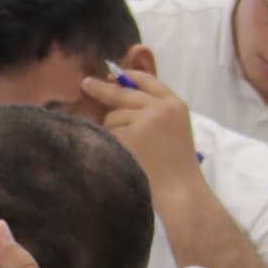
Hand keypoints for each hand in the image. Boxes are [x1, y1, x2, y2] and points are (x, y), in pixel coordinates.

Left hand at [81, 58, 198, 191]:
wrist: (181, 192)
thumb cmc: (177, 166)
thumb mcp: (174, 128)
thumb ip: (153, 109)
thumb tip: (116, 86)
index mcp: (175, 104)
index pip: (147, 80)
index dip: (128, 77)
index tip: (112, 76)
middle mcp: (160, 108)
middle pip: (122, 93)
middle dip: (101, 89)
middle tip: (86, 84)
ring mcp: (144, 121)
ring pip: (112, 116)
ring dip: (114, 130)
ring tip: (133, 151)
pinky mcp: (129, 137)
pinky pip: (108, 133)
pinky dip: (110, 143)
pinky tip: (125, 156)